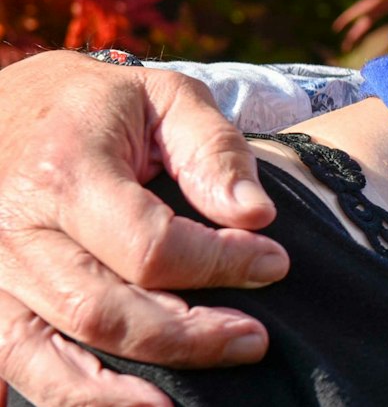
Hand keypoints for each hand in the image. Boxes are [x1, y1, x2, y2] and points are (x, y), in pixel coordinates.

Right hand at [0, 51, 287, 405]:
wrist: (7, 104)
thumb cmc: (98, 103)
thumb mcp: (166, 97)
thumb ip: (215, 152)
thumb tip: (257, 216)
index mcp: (66, 171)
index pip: (149, 245)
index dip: (220, 264)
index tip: (274, 264)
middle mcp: (14, 229)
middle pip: (101, 309)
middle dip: (186, 336)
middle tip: (252, 339)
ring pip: (48, 352)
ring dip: (121, 388)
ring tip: (185, 402)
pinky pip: (16, 362)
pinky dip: (69, 393)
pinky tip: (130, 401)